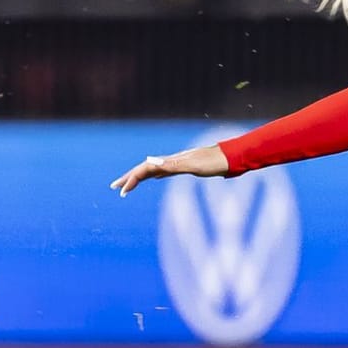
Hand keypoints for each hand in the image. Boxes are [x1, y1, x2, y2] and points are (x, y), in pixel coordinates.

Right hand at [110, 145, 230, 195]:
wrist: (233, 157)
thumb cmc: (216, 162)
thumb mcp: (195, 165)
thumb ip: (175, 165)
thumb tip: (154, 165)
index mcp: (172, 161)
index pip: (145, 168)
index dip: (132, 179)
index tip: (122, 191)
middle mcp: (173, 161)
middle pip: (145, 168)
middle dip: (129, 177)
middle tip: (114, 187)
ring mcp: (179, 163)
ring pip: (154, 170)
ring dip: (140, 177)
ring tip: (128, 184)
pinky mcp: (187, 166)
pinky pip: (165, 171)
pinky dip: (155, 175)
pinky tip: (155, 177)